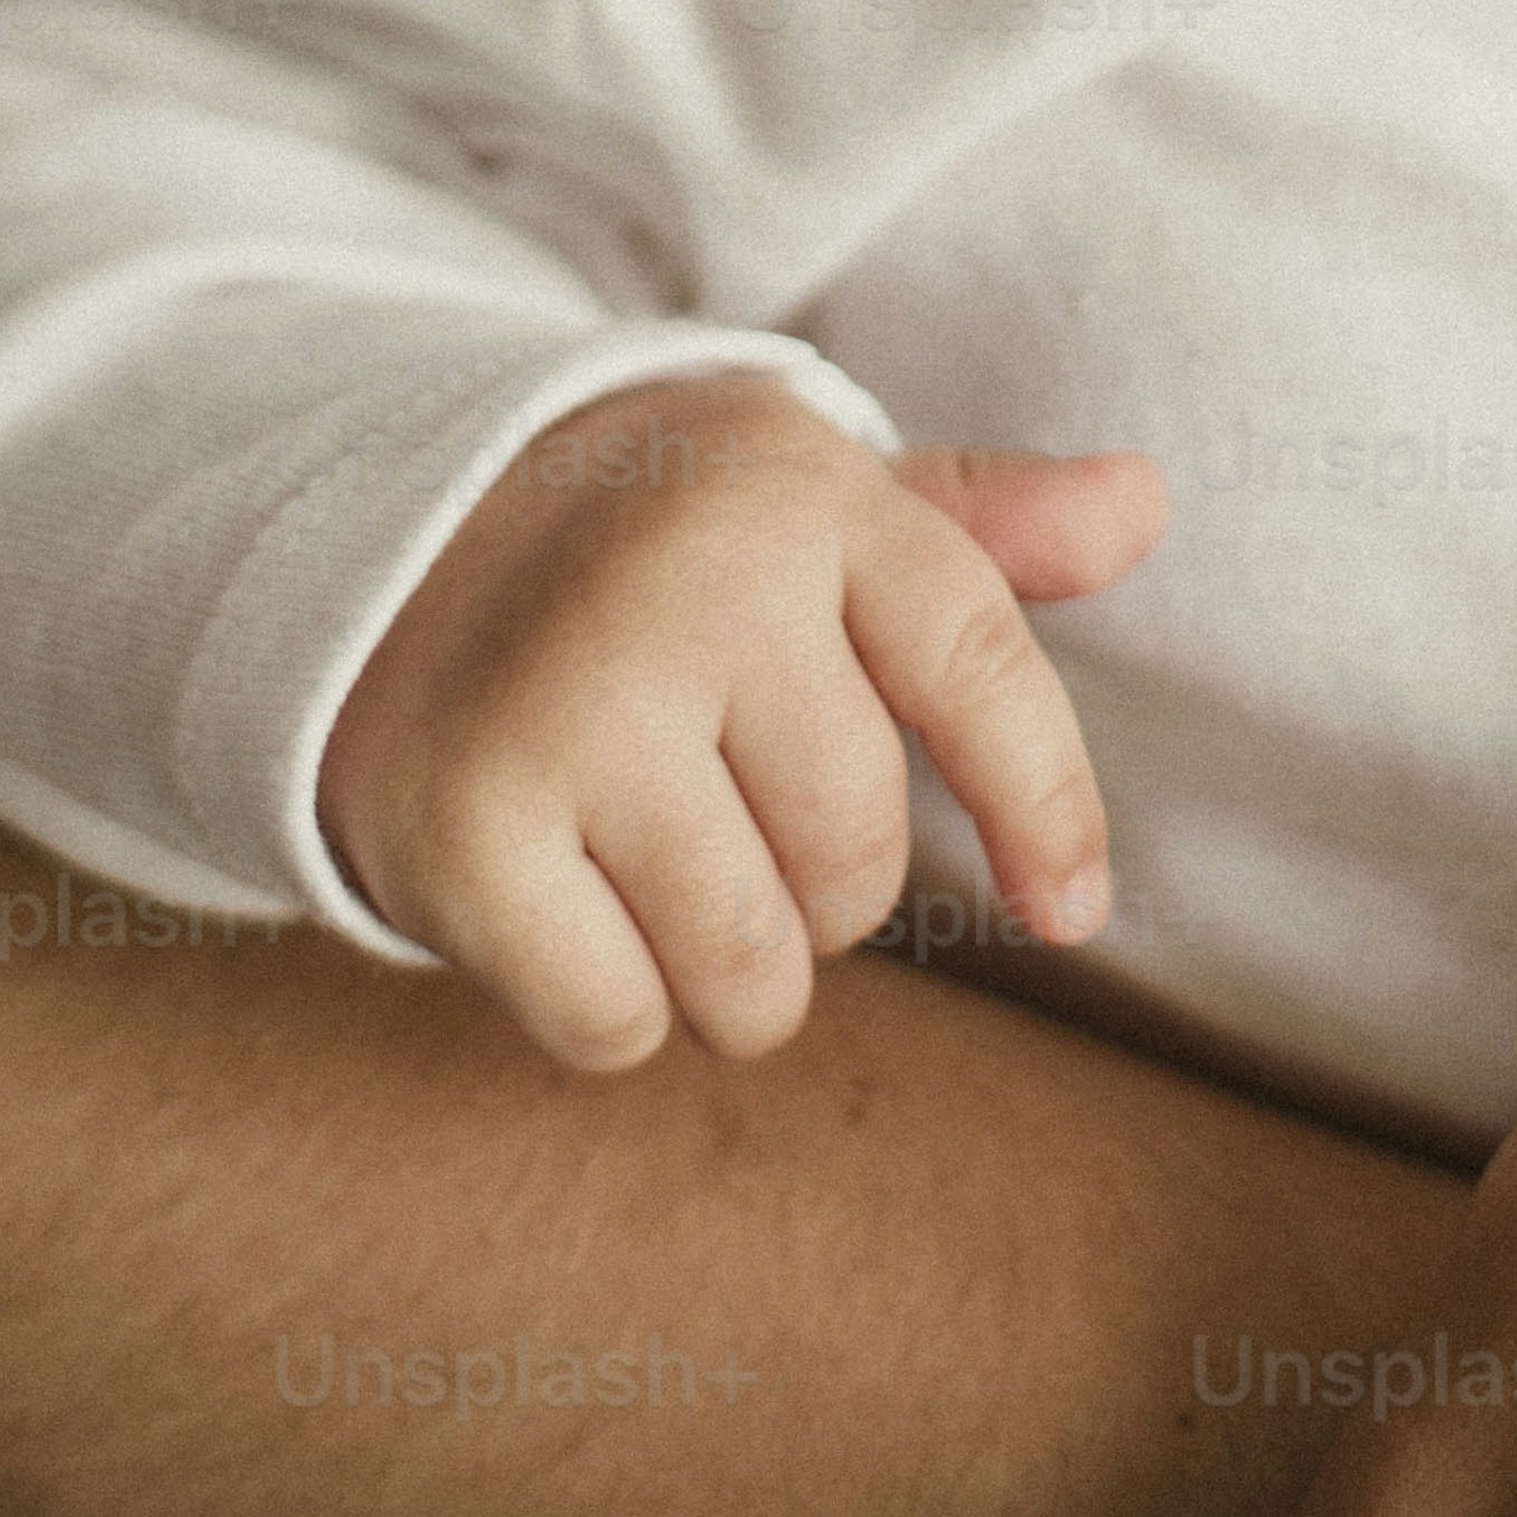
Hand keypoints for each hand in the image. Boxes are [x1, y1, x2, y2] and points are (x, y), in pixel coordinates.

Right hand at [317, 374, 1161, 1071]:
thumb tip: (1144, 501)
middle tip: (724, 796)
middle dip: (818, 880)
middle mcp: (690, 586)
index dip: (1046, 805)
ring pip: (752, 972)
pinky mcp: (468, 830)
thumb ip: (981, 525)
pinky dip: (608, 1000)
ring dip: (726, 968)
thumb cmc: (646, 543)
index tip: (1069, 911)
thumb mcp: (804, 497)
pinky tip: (563, 894)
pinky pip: (619, 1023)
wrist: (371, 539)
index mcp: (797, 494)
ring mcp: (572, 707)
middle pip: (859, 864)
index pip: (978, 663)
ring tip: (655, 857)